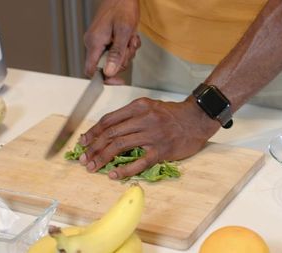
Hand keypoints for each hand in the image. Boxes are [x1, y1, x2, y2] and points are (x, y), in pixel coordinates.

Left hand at [78, 97, 219, 179]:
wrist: (197, 119)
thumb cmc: (174, 114)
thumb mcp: (151, 106)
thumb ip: (132, 115)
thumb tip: (109, 130)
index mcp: (139, 106)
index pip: (109, 120)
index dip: (93, 132)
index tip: (84, 141)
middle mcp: (144, 119)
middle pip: (111, 133)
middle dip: (93, 147)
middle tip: (84, 158)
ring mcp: (153, 135)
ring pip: (120, 146)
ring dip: (102, 158)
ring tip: (93, 167)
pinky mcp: (162, 150)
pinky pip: (139, 162)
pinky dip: (124, 170)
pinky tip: (113, 175)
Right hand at [84, 0, 140, 84]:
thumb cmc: (123, 8)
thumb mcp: (123, 33)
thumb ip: (117, 54)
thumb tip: (110, 72)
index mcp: (94, 43)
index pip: (91, 71)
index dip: (106, 78)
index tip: (119, 81)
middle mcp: (93, 43)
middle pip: (107, 66)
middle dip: (123, 60)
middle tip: (130, 46)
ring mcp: (99, 41)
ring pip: (114, 59)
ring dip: (127, 52)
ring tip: (131, 38)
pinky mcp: (105, 39)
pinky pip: (117, 51)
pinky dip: (126, 46)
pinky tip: (130, 37)